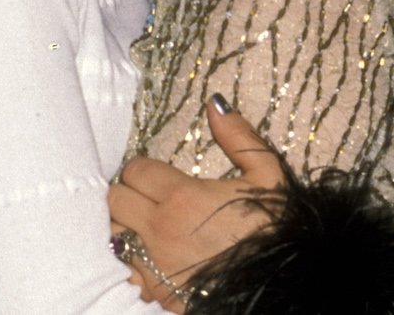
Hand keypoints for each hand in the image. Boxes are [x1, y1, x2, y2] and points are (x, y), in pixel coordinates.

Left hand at [108, 96, 285, 306]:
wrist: (283, 281)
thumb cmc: (276, 226)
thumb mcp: (266, 173)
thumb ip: (237, 137)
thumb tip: (215, 102)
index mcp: (182, 196)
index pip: (135, 170)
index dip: (143, 168)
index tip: (156, 174)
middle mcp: (159, 229)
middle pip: (113, 199)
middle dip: (126, 191)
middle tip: (144, 195)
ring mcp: (153, 264)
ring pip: (111, 234)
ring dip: (121, 223)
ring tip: (140, 222)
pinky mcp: (155, 291)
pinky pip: (123, 270)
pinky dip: (128, 259)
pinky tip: (145, 256)